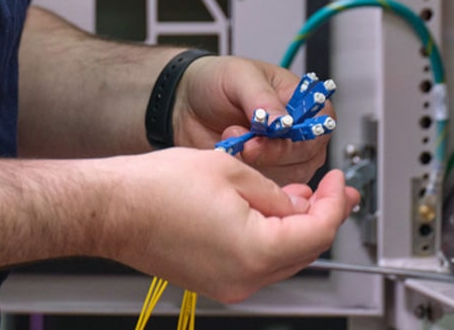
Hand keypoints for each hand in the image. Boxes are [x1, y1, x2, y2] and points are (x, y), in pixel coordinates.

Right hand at [97, 147, 358, 302]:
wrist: (113, 208)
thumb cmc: (158, 187)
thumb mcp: (229, 169)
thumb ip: (272, 190)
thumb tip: (295, 203)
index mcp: (256, 251)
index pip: (318, 231)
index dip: (335, 203)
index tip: (340, 181)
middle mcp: (246, 278)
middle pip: (303, 251)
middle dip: (320, 217)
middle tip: (331, 190)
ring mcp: (227, 284)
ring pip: (279, 258)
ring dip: (293, 227)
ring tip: (295, 194)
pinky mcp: (211, 280)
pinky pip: (254, 261)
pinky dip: (266, 237)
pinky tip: (261, 210)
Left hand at [170, 55, 332, 185]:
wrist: (185, 102)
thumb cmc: (216, 81)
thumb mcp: (239, 76)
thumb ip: (262, 97)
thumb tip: (284, 121)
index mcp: (304, 103)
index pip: (317, 129)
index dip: (294, 137)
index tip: (266, 135)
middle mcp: (299, 134)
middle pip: (304, 158)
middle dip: (269, 152)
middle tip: (243, 139)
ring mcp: (284, 159)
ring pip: (286, 177)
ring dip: (255, 163)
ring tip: (231, 139)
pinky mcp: (265, 176)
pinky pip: (266, 189)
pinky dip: (247, 175)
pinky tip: (232, 155)